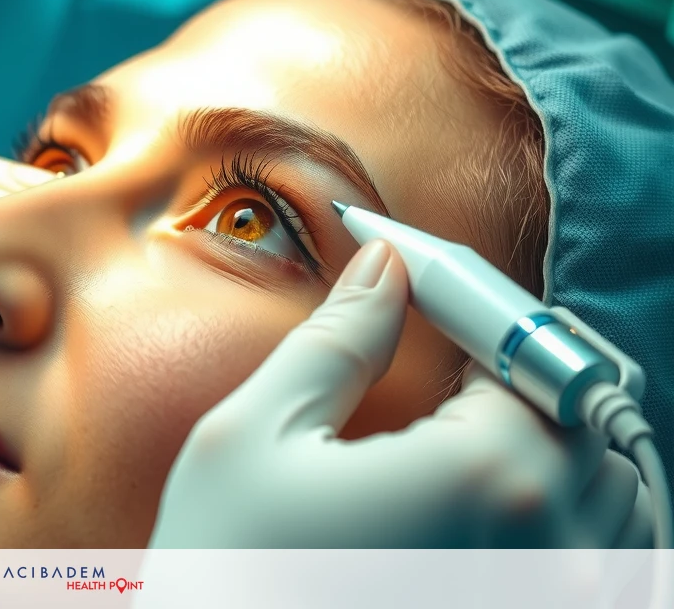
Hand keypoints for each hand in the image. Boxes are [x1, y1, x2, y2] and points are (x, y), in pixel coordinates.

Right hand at [149, 241, 651, 547]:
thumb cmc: (224, 569)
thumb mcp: (256, 436)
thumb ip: (339, 341)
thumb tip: (385, 266)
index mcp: (478, 478)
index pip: (532, 357)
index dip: (479, 316)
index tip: (434, 298)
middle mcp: (547, 548)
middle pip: (588, 421)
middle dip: (522, 382)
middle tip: (445, 376)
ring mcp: (553, 601)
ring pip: (616, 494)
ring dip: (561, 450)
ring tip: (469, 441)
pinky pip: (609, 564)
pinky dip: (576, 518)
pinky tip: (497, 507)